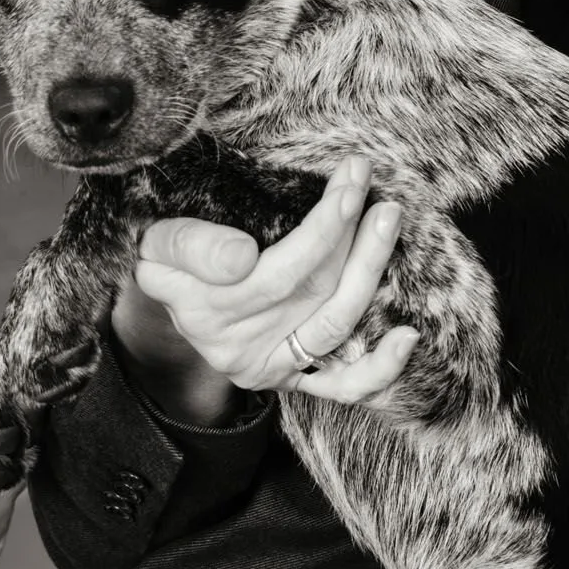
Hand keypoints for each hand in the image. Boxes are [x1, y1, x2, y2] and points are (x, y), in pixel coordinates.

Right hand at [117, 155, 415, 422]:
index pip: (277, 274)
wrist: (171, 300)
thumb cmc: (171, 262)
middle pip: (312, 293)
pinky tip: (408, 336)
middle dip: (349, 234)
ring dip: (369, 269)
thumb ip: (191, 246)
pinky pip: (344, 386)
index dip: (320, 231)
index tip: (348, 185)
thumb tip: (241, 257)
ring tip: (387, 219)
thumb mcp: (159, 245)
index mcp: (206, 313)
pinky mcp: (297, 379)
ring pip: (335, 325)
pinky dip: (380, 368)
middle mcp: (241, 349)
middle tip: (367, 182)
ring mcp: (274, 368)